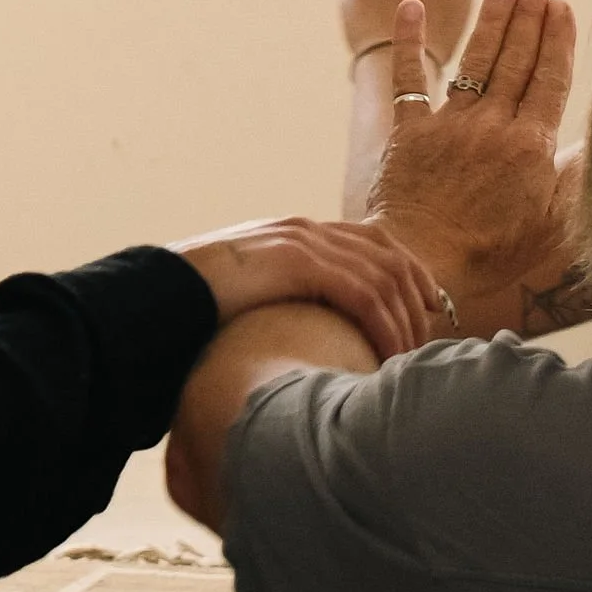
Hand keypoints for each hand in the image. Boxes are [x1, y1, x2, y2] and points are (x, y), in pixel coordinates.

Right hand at [173, 215, 443, 357]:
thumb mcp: (254, 295)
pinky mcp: (297, 262)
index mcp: (297, 232)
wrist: (163, 292)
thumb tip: (310, 333)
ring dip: (403, 321)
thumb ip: (286, 299)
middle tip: (428, 343)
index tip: (426, 311)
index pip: (374, 240)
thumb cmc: (202, 305)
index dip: (408, 272)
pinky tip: (386, 357)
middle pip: (388, 254)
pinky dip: (383, 325)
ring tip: (409, 361)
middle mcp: (306, 229)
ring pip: (381, 275)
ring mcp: (302, 241)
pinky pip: (361, 292)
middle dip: (417, 298)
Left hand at [371, 0, 575, 314]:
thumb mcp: (551, 228)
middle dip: (528, 15)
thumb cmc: (492, 254)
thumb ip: (572, 181)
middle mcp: (492, 126)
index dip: (557, 42)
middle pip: (516, 60)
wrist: (423, 263)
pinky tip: (411, 6)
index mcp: (530, 148)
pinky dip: (409, 42)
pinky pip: (408, 79)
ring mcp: (449, 124)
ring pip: (476, 60)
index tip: (562, 6)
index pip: (549, 81)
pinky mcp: (409, 130)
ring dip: (491, 19)